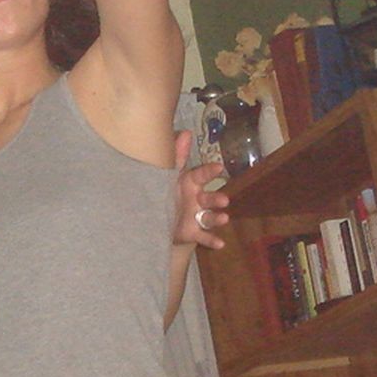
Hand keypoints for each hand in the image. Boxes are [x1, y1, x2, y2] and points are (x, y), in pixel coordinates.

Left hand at [170, 129, 227, 248]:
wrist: (152, 218)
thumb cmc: (163, 192)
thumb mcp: (168, 174)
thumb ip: (177, 155)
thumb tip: (185, 132)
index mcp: (190, 183)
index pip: (202, 175)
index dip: (210, 171)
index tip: (219, 167)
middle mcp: (196, 199)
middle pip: (210, 198)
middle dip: (217, 199)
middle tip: (223, 200)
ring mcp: (196, 216)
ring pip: (210, 217)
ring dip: (218, 218)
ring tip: (224, 218)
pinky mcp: (193, 232)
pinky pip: (204, 236)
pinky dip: (212, 240)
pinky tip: (220, 244)